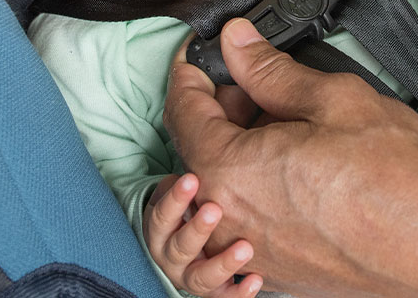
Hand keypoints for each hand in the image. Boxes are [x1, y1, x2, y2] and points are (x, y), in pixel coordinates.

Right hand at [145, 173, 262, 297]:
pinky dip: (239, 293)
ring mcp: (189, 277)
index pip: (161, 216)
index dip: (175, 199)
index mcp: (160, 230)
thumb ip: (190, 176)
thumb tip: (197, 134)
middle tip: (215, 209)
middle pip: (179, 248)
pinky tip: (257, 278)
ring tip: (245, 248)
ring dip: (223, 264)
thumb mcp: (184, 190)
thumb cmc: (191, 207)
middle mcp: (170, 258)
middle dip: (197, 229)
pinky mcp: (212, 292)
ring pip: (200, 279)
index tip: (192, 178)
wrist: (190, 244)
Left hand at [164, 19, 417, 296]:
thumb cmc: (398, 180)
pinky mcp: (281, 271)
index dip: (190, 72)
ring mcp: (255, 251)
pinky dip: (263, 186)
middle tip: (261, 81)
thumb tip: (237, 44)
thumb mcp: (333, 98)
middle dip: (225, 108)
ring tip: (293, 125)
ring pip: (228, 185)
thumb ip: (270, 70)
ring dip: (245, 148)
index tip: (201, 54)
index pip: (183, 110)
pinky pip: (253, 218)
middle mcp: (231, 219)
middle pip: (202, 148)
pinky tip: (304, 167)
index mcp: (230, 171)